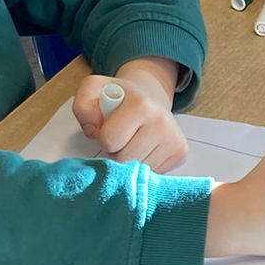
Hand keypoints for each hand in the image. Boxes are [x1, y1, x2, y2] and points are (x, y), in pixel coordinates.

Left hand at [72, 63, 186, 171]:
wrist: (150, 97)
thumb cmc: (120, 98)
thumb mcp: (94, 90)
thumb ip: (83, 106)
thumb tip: (94, 131)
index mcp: (140, 105)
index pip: (110, 141)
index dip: (104, 137)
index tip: (110, 127)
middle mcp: (161, 122)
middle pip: (124, 159)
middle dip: (117, 151)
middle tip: (122, 136)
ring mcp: (174, 140)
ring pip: (139, 170)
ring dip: (130, 160)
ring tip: (133, 141)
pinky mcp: (180, 154)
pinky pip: (152, 173)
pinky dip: (144, 165)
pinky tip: (145, 148)